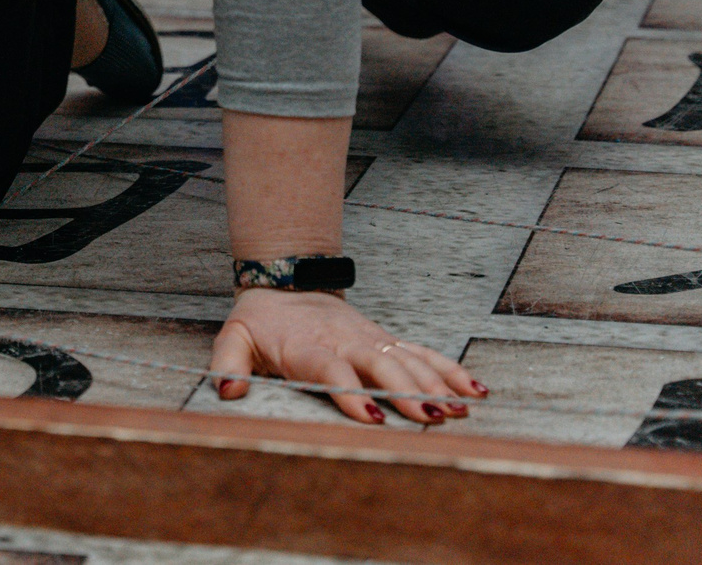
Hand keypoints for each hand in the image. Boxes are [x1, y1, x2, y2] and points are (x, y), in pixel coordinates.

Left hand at [209, 288, 485, 424]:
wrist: (286, 283)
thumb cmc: (261, 321)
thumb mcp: (234, 337)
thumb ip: (228, 362)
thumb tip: (227, 390)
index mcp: (308, 347)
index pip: (332, 370)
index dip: (351, 393)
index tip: (371, 417)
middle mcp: (346, 341)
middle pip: (380, 365)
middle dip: (406, 391)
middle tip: (429, 418)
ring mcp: (371, 339)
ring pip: (408, 359)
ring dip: (435, 384)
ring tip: (460, 410)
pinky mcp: (386, 340)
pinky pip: (423, 353)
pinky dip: (450, 370)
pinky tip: (474, 391)